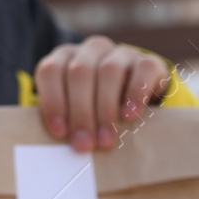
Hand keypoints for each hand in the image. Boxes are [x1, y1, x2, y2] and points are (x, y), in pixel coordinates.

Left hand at [34, 36, 169, 151]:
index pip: (51, 71)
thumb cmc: (95, 110)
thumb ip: (65, 121)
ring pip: (109, 71)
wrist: (137, 97)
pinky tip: (129, 116)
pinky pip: (142, 71)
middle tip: (84, 145)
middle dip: (81, 112)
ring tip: (106, 140)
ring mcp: (120, 53)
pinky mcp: (147, 61)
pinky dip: (135, 95)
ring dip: (105, 109)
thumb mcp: (75, 111)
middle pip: (80, 73)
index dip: (53, 101)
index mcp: (65, 58)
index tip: (60, 132)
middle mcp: (91, 50)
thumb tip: (58, 147)